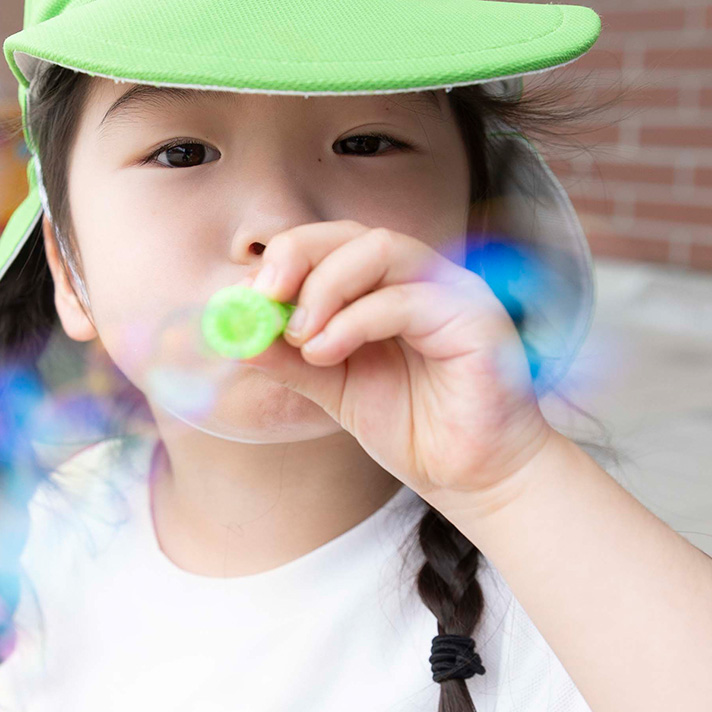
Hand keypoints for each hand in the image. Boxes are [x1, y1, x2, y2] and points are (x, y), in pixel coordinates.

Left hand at [242, 222, 560, 511]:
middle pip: (353, 234)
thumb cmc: (413, 427)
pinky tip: (325, 352)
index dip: (284, 258)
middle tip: (264, 298)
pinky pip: (407, 299)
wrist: (471, 477)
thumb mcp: (333, 386)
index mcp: (387, 286)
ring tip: (300, 336)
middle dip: (298, 257)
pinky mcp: (475, 317)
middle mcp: (421, 277)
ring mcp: (452, 291)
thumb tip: (236, 332)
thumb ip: (288, 359)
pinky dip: (355, 320)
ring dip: (325, 285)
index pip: (330, 243)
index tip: (245, 296)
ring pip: (381, 250)